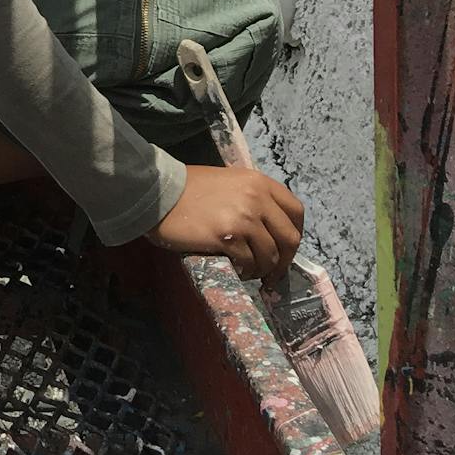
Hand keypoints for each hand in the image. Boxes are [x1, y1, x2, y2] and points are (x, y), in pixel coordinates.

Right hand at [148, 163, 304, 281]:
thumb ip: (253, 199)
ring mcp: (243, 218)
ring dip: (262, 269)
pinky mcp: (228, 237)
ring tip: (249, 270)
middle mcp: (256, 198)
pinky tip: (236, 268)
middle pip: (289, 238)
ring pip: (270, 255)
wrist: (159, 193)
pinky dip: (246, 271)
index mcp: (259, 182)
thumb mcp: (229, 183)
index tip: (286, 247)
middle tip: (273, 272)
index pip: (296, 211)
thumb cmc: (190, 188)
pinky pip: (249, 263)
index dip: (295, 234)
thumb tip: (271, 229)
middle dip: (284, 260)